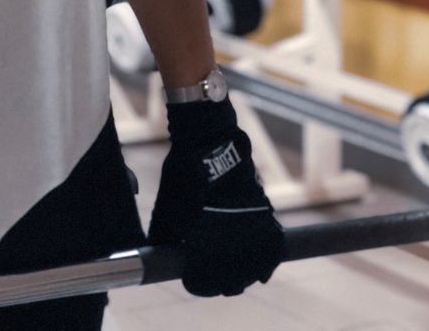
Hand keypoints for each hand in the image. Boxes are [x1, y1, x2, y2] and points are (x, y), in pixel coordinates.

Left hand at [147, 97, 283, 297]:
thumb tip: (158, 255)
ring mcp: (253, 234)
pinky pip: (270, 252)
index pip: (202, 285)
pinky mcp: (267, 219)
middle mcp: (232, 247)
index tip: (191, 277)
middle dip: (219, 281)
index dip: (195, 283)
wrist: (210, 144)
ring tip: (232, 268)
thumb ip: (164, 238)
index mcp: (204, 248)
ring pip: (252, 271)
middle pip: (231, 284)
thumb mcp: (167, 209)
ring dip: (242, 273)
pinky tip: (259, 268)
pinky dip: (264, 262)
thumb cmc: (184, 176)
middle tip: (210, 272)